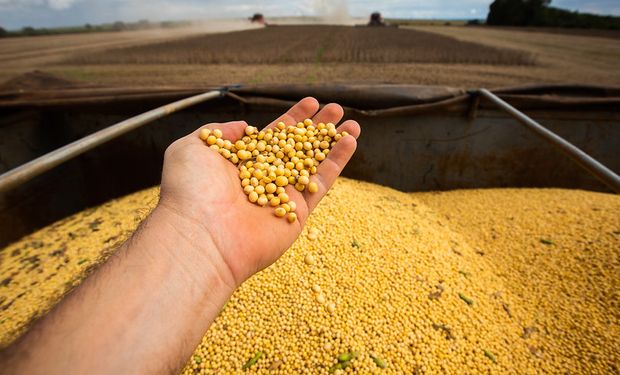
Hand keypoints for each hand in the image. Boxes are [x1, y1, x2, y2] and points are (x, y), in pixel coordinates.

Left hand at [157, 97, 360, 286]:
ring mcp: (281, 196)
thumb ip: (219, 132)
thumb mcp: (193, 147)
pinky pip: (321, 183)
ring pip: (313, 163)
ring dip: (333, 142)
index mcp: (239, 164)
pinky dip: (336, 162)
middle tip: (335, 109)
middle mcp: (262, 179)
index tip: (310, 102)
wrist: (201, 235)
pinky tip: (350, 141)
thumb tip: (243, 128)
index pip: (271, 137)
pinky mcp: (297, 213)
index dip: (292, 119)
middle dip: (316, 128)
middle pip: (296, 148)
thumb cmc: (190, 191)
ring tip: (352, 122)